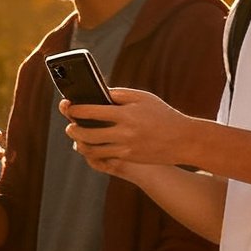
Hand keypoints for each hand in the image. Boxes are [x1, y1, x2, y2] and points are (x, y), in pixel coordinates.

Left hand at [61, 84, 189, 172]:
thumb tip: (96, 92)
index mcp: (127, 112)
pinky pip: (101, 157)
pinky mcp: (127, 157)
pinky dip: (91, 152)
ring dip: (79, 143)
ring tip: (76, 136)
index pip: (92, 110)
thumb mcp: (143, 98)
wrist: (183, 139)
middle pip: (86, 132)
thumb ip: (119, 94)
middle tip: (69, 125)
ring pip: (91, 148)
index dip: (75, 109)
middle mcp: (124, 131)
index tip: (67, 106)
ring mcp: (124, 147)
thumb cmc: (162, 114)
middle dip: (73, 129)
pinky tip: (88, 146)